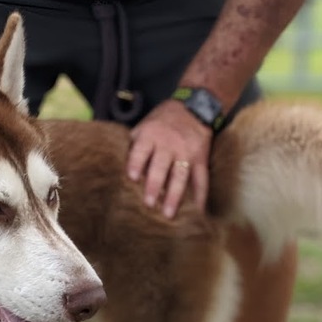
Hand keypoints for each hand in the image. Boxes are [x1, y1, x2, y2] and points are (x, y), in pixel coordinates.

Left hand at [126, 99, 211, 219]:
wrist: (194, 107)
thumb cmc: (161, 122)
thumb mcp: (144, 126)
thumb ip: (134, 147)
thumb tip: (119, 172)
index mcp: (150, 135)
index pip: (141, 150)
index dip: (136, 163)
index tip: (132, 178)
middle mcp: (169, 144)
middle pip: (161, 167)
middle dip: (154, 185)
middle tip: (149, 204)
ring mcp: (186, 152)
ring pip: (180, 177)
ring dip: (174, 196)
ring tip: (168, 214)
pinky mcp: (201, 159)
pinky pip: (201, 179)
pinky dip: (200, 196)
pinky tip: (197, 212)